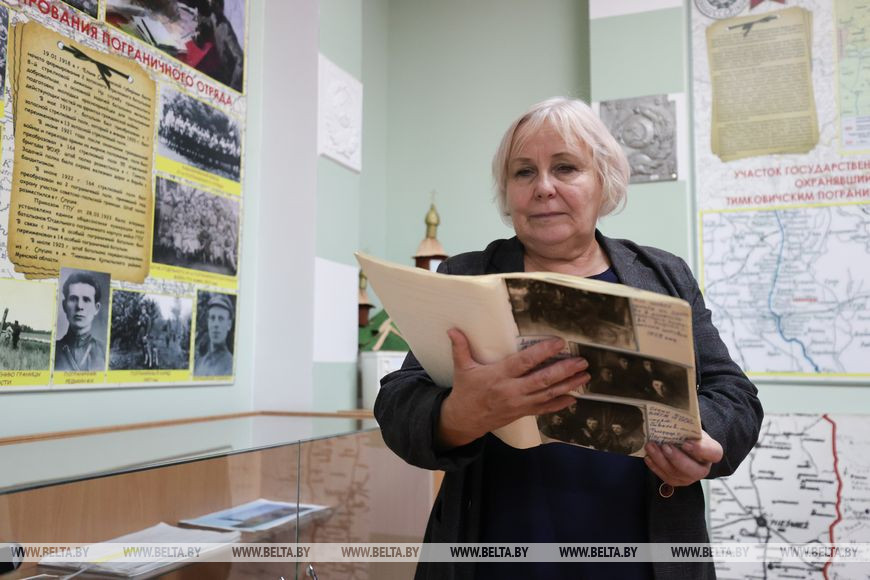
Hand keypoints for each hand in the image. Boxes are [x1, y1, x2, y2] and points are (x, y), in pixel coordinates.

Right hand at [437, 328, 590, 449]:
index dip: (542, 352)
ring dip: (567, 385)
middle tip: (581, 361)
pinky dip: (559, 404)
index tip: (559, 343)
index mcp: (498, 375)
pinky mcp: (522, 413)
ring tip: (584, 375)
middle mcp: (511, 390)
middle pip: (542, 380)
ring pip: (547, 394)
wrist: (464, 420)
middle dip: (564, 370)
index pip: (524, 362)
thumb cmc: (465, 391)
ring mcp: (518, 403)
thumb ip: (461, 348)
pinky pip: (544, 409)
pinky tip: (573, 398)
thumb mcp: (462, 368)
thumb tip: (452, 330)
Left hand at [643, 430, 722, 486]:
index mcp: (712, 452)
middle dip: (677, 459)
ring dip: (661, 460)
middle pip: (693, 470)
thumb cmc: (689, 435)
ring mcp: (689, 478)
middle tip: (665, 446)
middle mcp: (703, 469)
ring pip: (676, 474)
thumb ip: (687, 427)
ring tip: (650, 446)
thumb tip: (672, 418)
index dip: (701, 449)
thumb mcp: (692, 428)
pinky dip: (655, 466)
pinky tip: (648, 456)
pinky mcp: (676, 481)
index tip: (686, 442)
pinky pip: (665, 476)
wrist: (685, 444)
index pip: (713, 453)